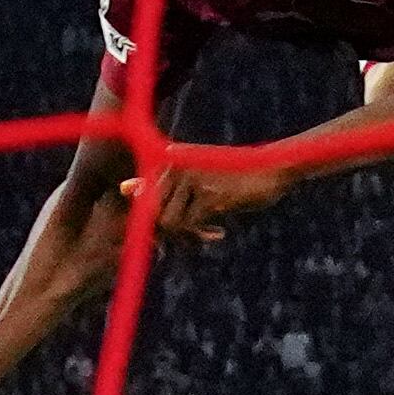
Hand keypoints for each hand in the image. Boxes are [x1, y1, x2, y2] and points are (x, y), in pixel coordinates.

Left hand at [123, 162, 290, 243]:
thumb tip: (121, 188)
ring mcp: (190, 179)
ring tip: (206, 232)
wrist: (272, 169)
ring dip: (186, 235)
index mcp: (168, 159)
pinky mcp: (207, 194)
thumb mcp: (194, 179)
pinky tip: (218, 232)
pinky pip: (187, 225)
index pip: (143, 198)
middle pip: (151, 213)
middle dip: (170, 232)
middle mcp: (174, 165)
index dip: (154, 221)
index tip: (173, 230)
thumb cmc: (233, 176)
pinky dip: (200, 234)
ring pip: (167, 222)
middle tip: (195, 233)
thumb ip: (159, 184)